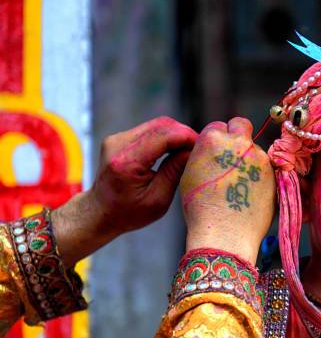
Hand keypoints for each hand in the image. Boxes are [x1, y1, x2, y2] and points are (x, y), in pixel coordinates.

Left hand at [52, 116, 197, 265]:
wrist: (99, 212)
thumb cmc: (129, 212)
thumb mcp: (158, 199)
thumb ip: (174, 172)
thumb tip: (193, 150)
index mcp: (126, 162)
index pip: (163, 136)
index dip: (187, 137)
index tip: (204, 146)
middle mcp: (118, 144)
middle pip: (160, 125)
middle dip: (184, 134)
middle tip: (200, 148)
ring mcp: (116, 139)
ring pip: (156, 125)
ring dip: (176, 135)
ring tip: (189, 151)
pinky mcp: (119, 138)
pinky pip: (149, 130)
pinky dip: (166, 137)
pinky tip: (175, 151)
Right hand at [179, 117, 274, 264]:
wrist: (224, 234)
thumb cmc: (201, 209)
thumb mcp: (191, 174)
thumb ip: (205, 154)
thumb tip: (215, 148)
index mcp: (213, 139)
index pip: (219, 126)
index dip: (218, 139)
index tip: (218, 152)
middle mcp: (238, 142)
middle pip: (241, 125)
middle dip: (238, 134)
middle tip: (235, 154)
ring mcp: (259, 156)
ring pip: (255, 149)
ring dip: (250, 159)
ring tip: (240, 186)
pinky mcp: (273, 172)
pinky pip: (266, 167)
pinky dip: (261, 175)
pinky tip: (251, 194)